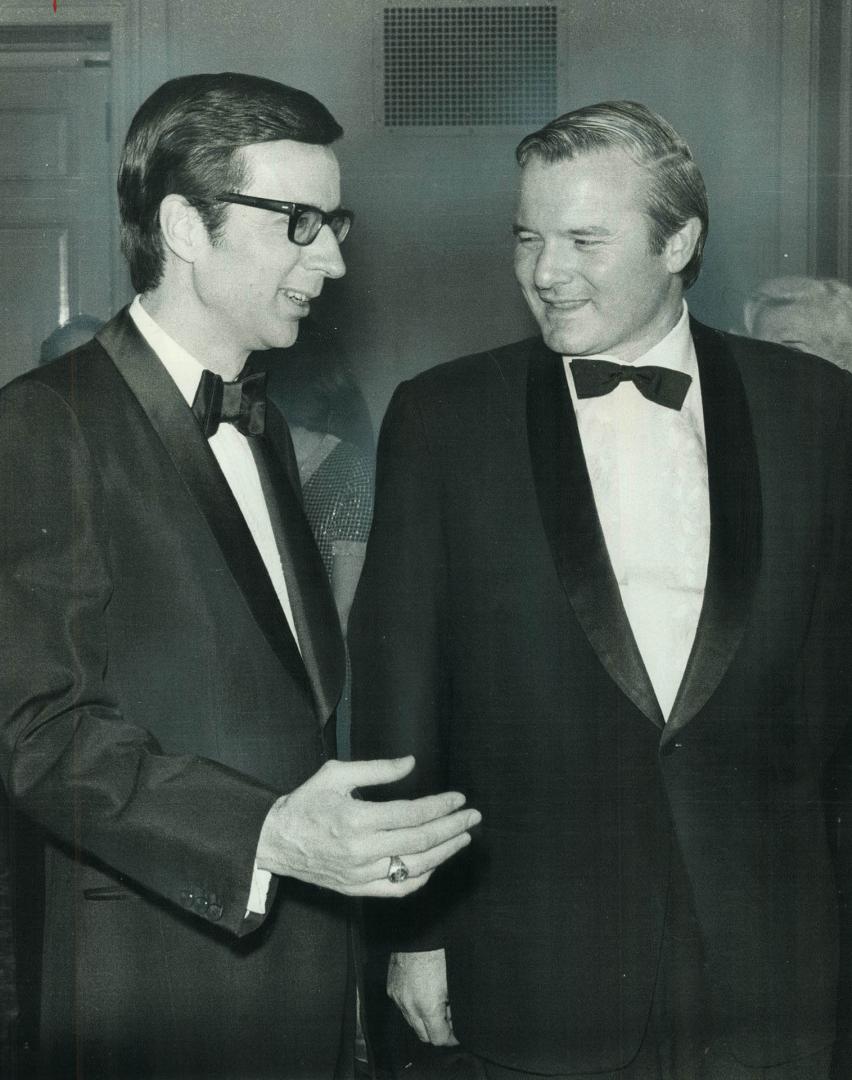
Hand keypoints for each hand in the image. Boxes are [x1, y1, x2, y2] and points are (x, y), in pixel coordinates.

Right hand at [256, 756, 479, 896]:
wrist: (275, 841)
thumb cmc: (306, 802)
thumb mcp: (336, 774)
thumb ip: (377, 770)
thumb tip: (411, 763)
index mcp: (358, 819)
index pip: (412, 814)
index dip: (440, 806)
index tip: (459, 798)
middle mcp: (362, 850)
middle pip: (420, 840)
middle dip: (453, 827)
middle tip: (474, 817)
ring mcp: (361, 874)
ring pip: (414, 867)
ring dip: (444, 852)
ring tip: (463, 838)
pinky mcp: (357, 889)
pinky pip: (397, 888)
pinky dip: (421, 878)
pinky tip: (435, 863)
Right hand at [388, 949, 457, 1044]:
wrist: (418, 934)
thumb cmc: (439, 955)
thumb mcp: (453, 985)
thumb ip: (453, 1008)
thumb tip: (455, 1022)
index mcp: (427, 1006)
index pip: (438, 1039)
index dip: (451, 1039)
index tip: (457, 1035)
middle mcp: (409, 1006)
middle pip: (424, 1036)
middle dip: (437, 1032)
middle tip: (448, 1020)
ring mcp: (398, 999)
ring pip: (412, 1023)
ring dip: (424, 1020)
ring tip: (437, 1004)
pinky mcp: (391, 990)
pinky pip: (403, 1008)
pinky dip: (414, 1008)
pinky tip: (423, 995)